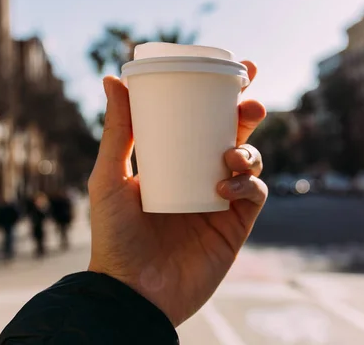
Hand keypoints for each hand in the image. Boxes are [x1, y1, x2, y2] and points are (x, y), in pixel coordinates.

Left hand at [87, 61, 267, 325]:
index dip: (223, 96)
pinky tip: (225, 190)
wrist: (132, 292)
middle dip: (249, 115)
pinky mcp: (235, 226)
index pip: (203, 122)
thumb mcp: (110, 177)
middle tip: (252, 101)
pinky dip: (247, 186)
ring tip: (231, 154)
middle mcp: (202, 177)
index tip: (238, 70)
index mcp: (176, 162)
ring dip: (249, 150)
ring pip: (250, 164)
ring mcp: (221, 202)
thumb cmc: (115, 236)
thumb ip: (117, 131)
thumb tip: (113, 78)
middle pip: (234, 136)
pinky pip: (253, 196)